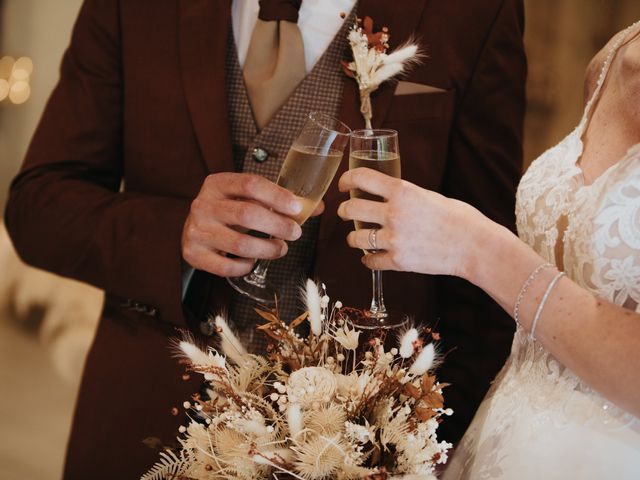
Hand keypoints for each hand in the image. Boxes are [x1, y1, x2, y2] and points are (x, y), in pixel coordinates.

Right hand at [182, 173, 305, 276]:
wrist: (194, 230)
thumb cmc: (229, 211)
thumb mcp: (247, 199)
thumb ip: (278, 201)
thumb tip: (316, 207)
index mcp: (217, 183)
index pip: (250, 184)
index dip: (277, 196)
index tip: (297, 209)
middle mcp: (203, 205)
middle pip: (247, 214)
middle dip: (278, 226)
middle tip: (295, 233)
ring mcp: (195, 230)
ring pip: (239, 244)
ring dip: (267, 250)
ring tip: (280, 249)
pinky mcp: (193, 254)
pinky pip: (226, 267)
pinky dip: (245, 267)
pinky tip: (252, 262)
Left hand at [337, 168, 487, 278]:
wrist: (475, 246)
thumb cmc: (458, 218)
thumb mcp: (428, 196)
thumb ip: (404, 196)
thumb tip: (385, 196)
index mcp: (402, 191)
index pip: (361, 178)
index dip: (347, 180)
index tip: (343, 185)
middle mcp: (394, 213)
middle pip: (351, 209)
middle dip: (343, 210)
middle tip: (345, 212)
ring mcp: (395, 239)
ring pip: (355, 238)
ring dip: (353, 238)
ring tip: (357, 238)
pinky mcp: (398, 261)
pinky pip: (370, 261)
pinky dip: (369, 260)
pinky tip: (372, 258)